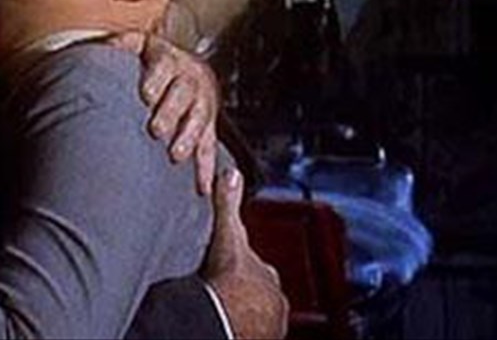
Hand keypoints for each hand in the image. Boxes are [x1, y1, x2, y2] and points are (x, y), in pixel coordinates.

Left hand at [111, 32, 219, 193]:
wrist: (189, 70)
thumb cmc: (156, 61)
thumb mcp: (140, 44)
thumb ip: (123, 44)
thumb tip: (106, 46)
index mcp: (171, 60)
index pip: (165, 65)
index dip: (157, 79)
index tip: (146, 95)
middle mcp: (190, 80)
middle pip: (184, 93)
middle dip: (172, 112)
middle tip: (157, 130)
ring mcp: (203, 103)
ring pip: (200, 118)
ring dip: (189, 137)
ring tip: (176, 155)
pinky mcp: (209, 126)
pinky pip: (211, 145)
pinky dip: (207, 167)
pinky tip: (202, 184)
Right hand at [204, 169, 289, 338]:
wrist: (225, 318)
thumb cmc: (229, 280)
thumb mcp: (227, 235)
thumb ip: (228, 205)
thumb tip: (231, 174)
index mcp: (267, 276)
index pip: (256, 267)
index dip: (242, 265)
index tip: (229, 266)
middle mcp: (274, 301)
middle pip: (259, 292)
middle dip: (245, 290)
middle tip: (223, 289)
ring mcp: (268, 324)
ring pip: (257, 314)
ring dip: (243, 311)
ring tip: (222, 308)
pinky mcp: (258, 339)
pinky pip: (251, 332)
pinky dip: (241, 328)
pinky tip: (226, 324)